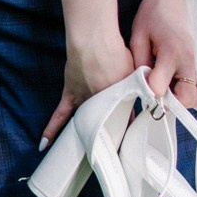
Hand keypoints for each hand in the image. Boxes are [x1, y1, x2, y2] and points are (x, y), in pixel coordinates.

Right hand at [39, 35, 134, 149]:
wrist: (94, 40)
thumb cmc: (115, 51)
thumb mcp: (135, 70)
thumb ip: (141, 84)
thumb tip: (152, 93)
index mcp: (119, 98)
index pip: (128, 119)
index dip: (131, 129)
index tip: (134, 142)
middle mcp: (102, 104)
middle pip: (107, 124)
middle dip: (111, 139)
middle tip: (114, 155)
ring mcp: (84, 100)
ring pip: (86, 123)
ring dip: (87, 137)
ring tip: (88, 156)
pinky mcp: (70, 94)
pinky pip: (59, 115)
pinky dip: (51, 129)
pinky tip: (44, 144)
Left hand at [129, 0, 196, 108]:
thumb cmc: (158, 10)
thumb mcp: (139, 33)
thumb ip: (139, 62)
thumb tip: (141, 87)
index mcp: (172, 53)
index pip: (159, 90)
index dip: (148, 95)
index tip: (143, 89)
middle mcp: (192, 61)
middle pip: (188, 100)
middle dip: (173, 102)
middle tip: (160, 89)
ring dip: (183, 95)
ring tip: (170, 81)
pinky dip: (191, 87)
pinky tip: (179, 76)